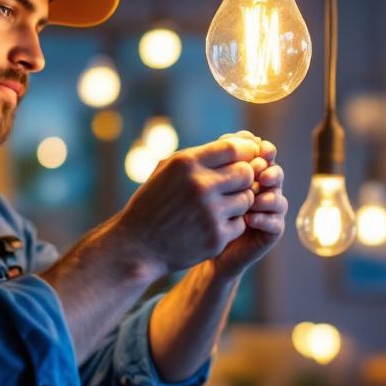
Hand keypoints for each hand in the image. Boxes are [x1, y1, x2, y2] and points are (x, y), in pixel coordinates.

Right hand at [115, 135, 260, 273]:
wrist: (137, 246)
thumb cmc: (155, 202)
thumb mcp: (168, 170)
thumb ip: (203, 155)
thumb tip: (245, 140)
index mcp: (186, 163)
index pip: (233, 148)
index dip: (245, 152)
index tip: (245, 158)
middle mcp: (200, 185)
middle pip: (246, 172)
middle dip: (244, 177)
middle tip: (233, 184)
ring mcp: (209, 212)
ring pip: (247, 198)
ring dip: (238, 202)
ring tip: (218, 206)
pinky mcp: (216, 237)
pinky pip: (241, 224)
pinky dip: (230, 225)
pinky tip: (212, 225)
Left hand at [211, 132, 286, 278]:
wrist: (201, 245)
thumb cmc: (200, 210)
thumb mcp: (205, 184)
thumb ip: (214, 163)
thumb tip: (223, 140)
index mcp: (251, 172)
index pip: (262, 155)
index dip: (262, 149)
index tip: (255, 146)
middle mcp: (264, 189)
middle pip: (275, 173)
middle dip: (269, 171)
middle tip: (260, 173)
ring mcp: (269, 210)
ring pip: (278, 198)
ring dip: (267, 196)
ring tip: (253, 199)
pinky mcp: (271, 231)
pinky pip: (275, 223)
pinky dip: (264, 218)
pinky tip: (249, 218)